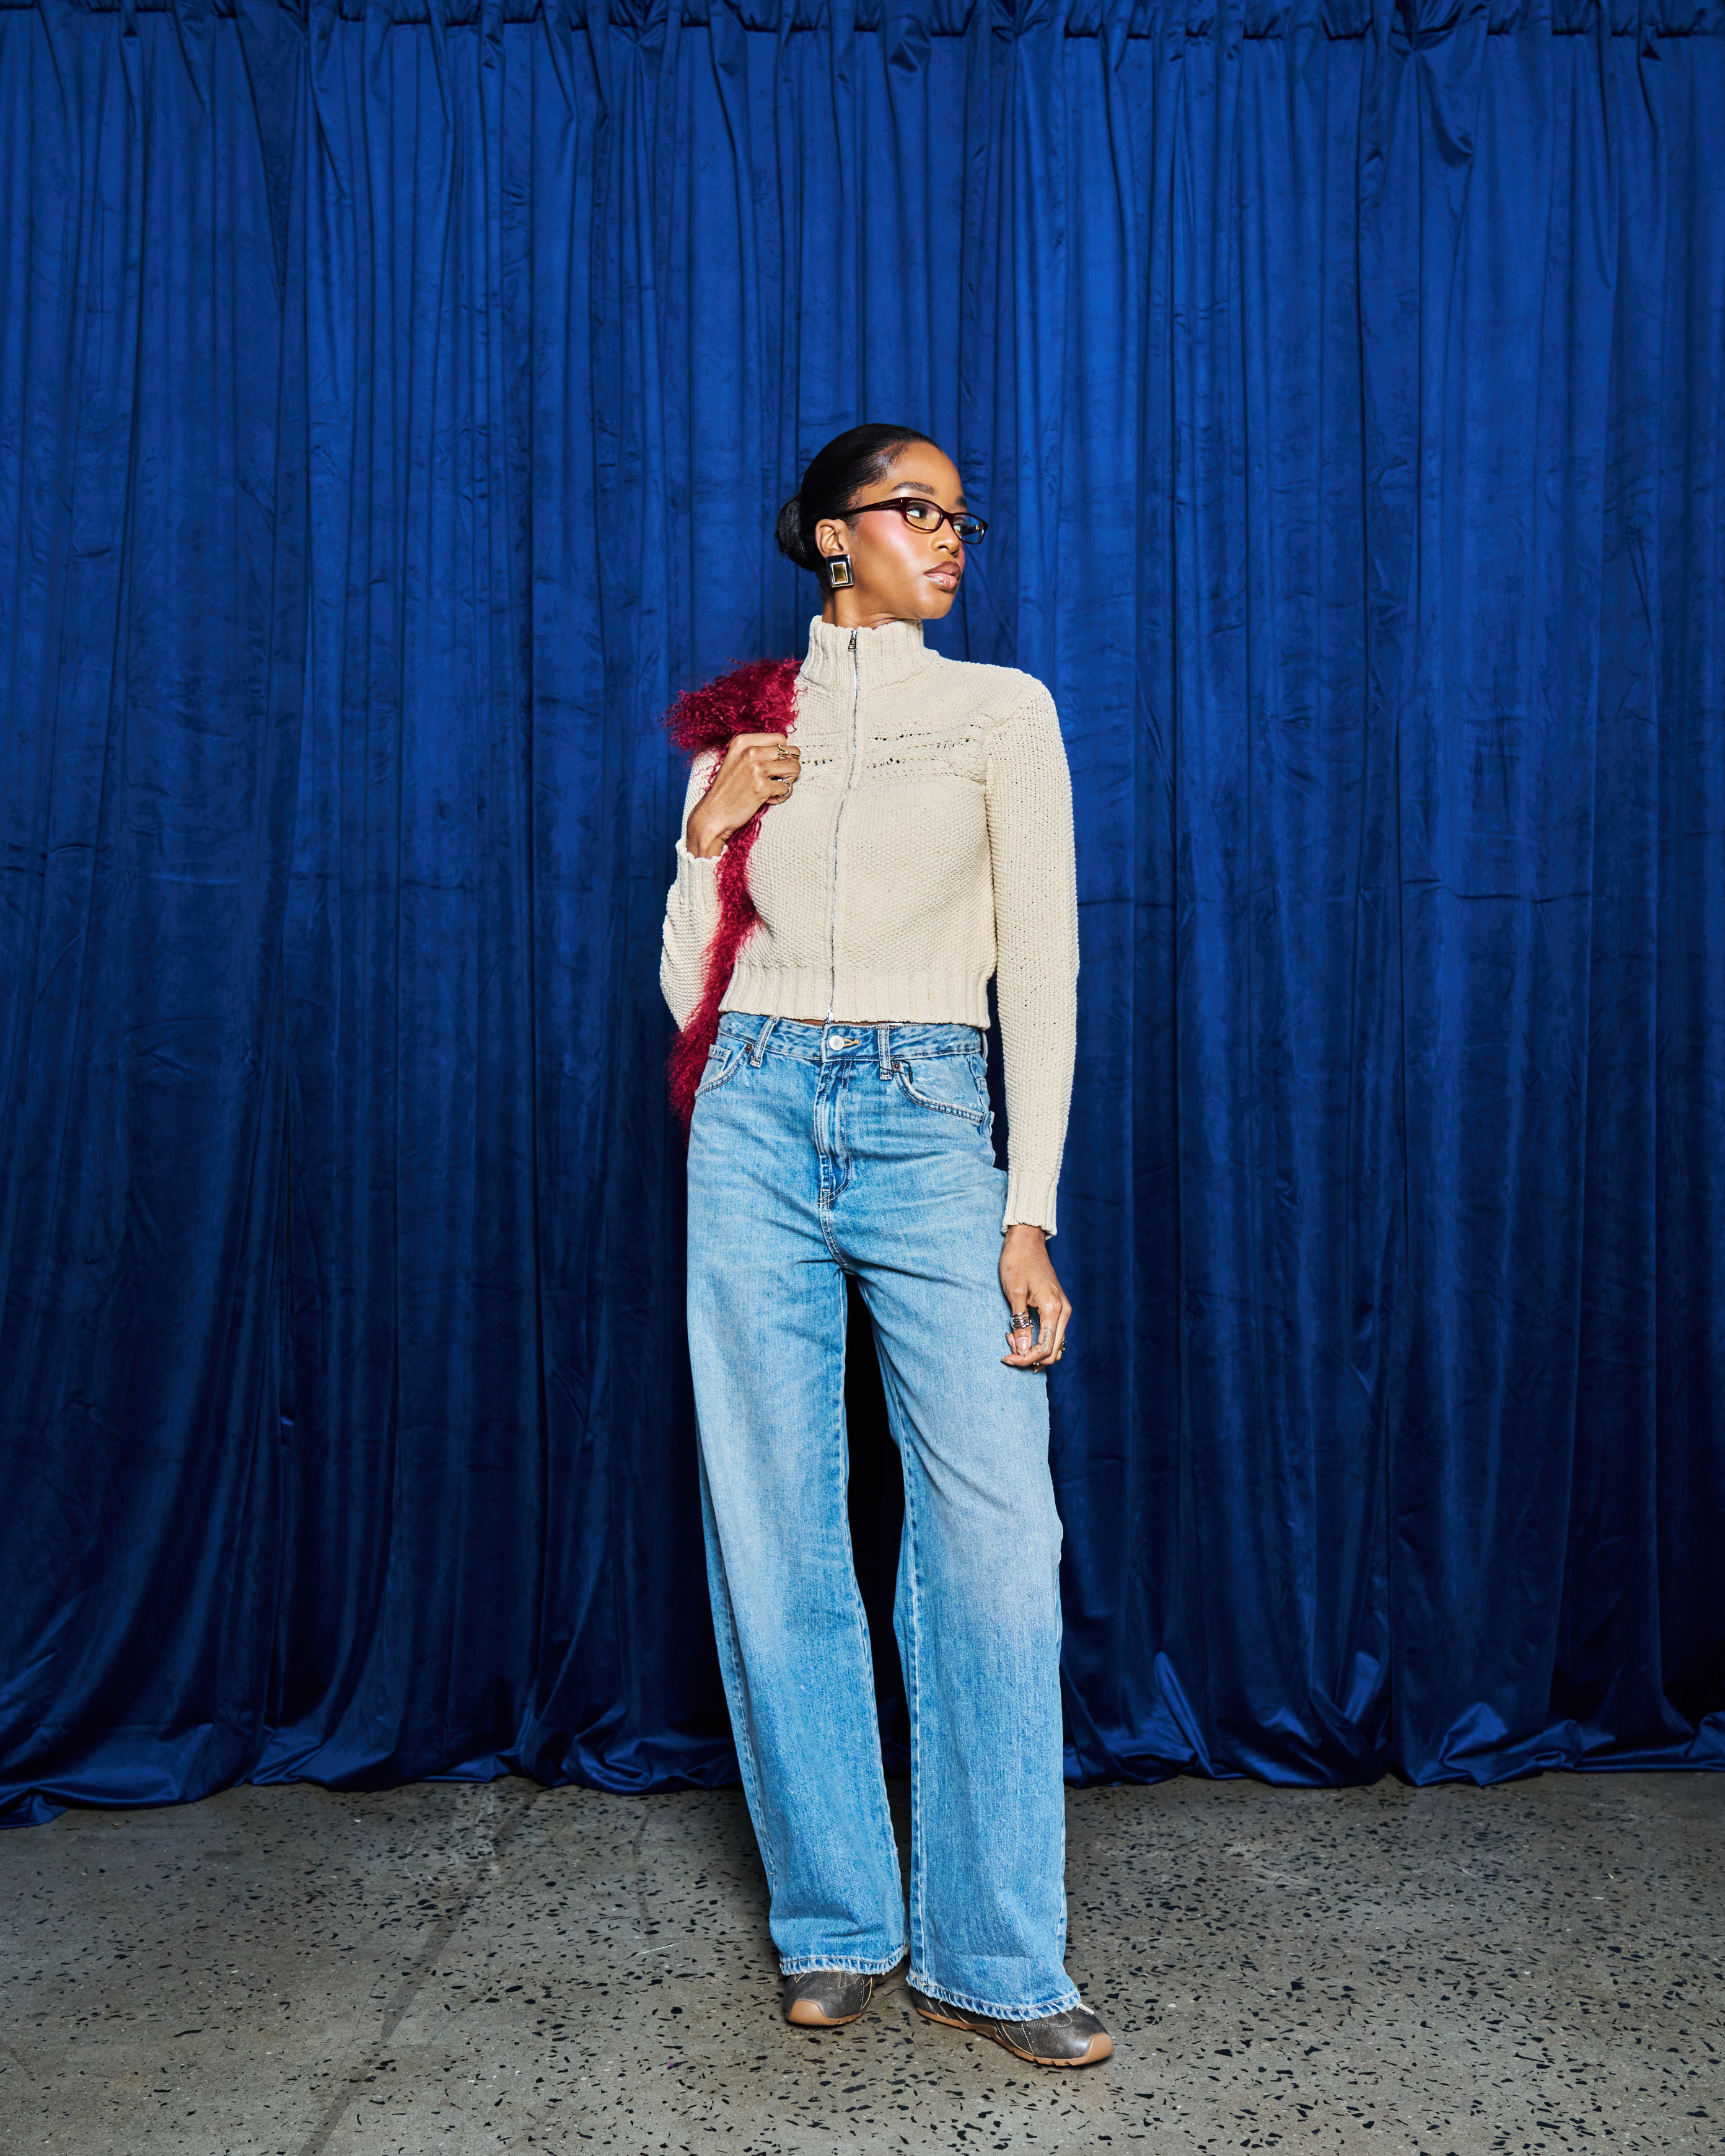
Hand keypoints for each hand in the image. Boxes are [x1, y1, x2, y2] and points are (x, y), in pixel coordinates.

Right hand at [685, 734, 800, 856]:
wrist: (713, 813)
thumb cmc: (728, 789)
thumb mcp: (736, 759)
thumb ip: (757, 750)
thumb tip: (787, 749)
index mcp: (743, 741)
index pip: (780, 738)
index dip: (781, 754)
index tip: (771, 766)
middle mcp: (750, 751)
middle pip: (791, 752)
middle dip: (789, 766)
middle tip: (776, 779)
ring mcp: (756, 768)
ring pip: (795, 767)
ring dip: (788, 781)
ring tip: (774, 789)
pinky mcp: (761, 787)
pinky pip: (787, 788)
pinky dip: (782, 796)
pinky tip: (768, 799)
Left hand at [999, 1224, 1070, 1368]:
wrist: (1026, 1240)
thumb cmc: (1017, 1262)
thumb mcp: (1014, 1294)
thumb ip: (1020, 1324)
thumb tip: (1023, 1350)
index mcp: (1053, 1309)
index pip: (1045, 1348)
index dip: (1025, 1358)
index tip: (1007, 1358)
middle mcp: (1063, 1311)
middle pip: (1053, 1351)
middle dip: (1030, 1357)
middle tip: (1008, 1352)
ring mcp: (1062, 1309)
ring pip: (1055, 1344)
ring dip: (1035, 1350)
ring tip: (1013, 1341)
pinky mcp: (1057, 1306)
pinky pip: (1053, 1333)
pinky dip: (1039, 1340)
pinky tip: (1022, 1335)